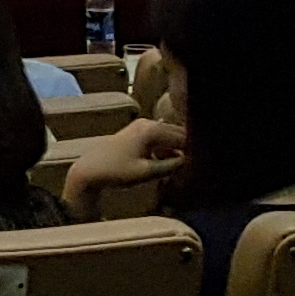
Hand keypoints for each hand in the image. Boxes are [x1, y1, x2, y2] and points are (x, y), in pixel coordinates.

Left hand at [60, 115, 187, 217]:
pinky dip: (165, 149)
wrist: (88, 171)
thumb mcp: (147, 172)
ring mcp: (141, 126)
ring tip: (183, 167)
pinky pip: (158, 139)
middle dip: (188, 148)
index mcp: (152, 130)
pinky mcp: (135, 133)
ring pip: (168, 136)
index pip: (184, 138)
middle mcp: (148, 123)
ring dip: (176, 150)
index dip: (195, 151)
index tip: (205, 163)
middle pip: (178, 134)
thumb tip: (190, 161)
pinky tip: (167, 163)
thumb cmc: (116, 172)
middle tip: (199, 165)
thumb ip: (171, 166)